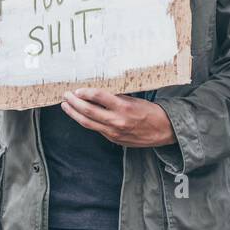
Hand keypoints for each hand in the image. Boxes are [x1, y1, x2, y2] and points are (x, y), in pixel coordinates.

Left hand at [60, 88, 176, 147]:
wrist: (164, 131)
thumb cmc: (151, 112)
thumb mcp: (135, 100)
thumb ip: (116, 98)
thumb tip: (97, 93)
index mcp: (124, 107)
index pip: (99, 97)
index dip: (85, 93)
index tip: (77, 89)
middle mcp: (117, 121)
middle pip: (88, 111)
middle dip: (74, 103)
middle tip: (66, 95)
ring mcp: (114, 132)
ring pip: (88, 123)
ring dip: (74, 113)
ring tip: (66, 106)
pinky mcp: (114, 139)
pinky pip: (96, 129)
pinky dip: (86, 121)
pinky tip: (80, 116)